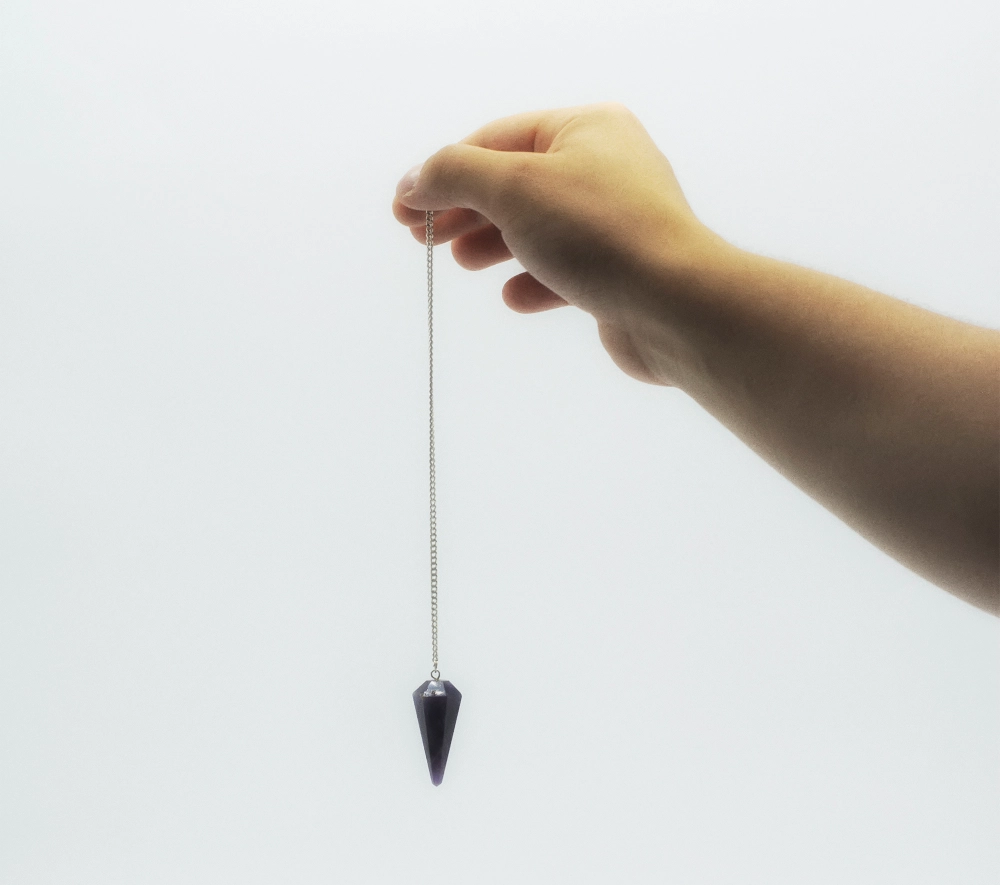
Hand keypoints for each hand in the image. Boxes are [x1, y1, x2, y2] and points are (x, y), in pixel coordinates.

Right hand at [392, 102, 719, 384]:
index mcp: (587, 128)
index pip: (497, 140)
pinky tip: (514, 297)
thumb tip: (414, 181)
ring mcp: (616, 222)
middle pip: (515, 185)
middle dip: (466, 210)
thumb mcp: (514, 187)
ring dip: (495, 244)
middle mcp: (606, 168)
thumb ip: (455, 175)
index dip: (444, 172)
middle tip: (424, 237)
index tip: (404, 207)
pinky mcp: (621, 272)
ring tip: (464, 262)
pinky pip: (566, 270)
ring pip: (539, 228)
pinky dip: (534, 280)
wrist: (675, 306)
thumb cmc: (600, 233)